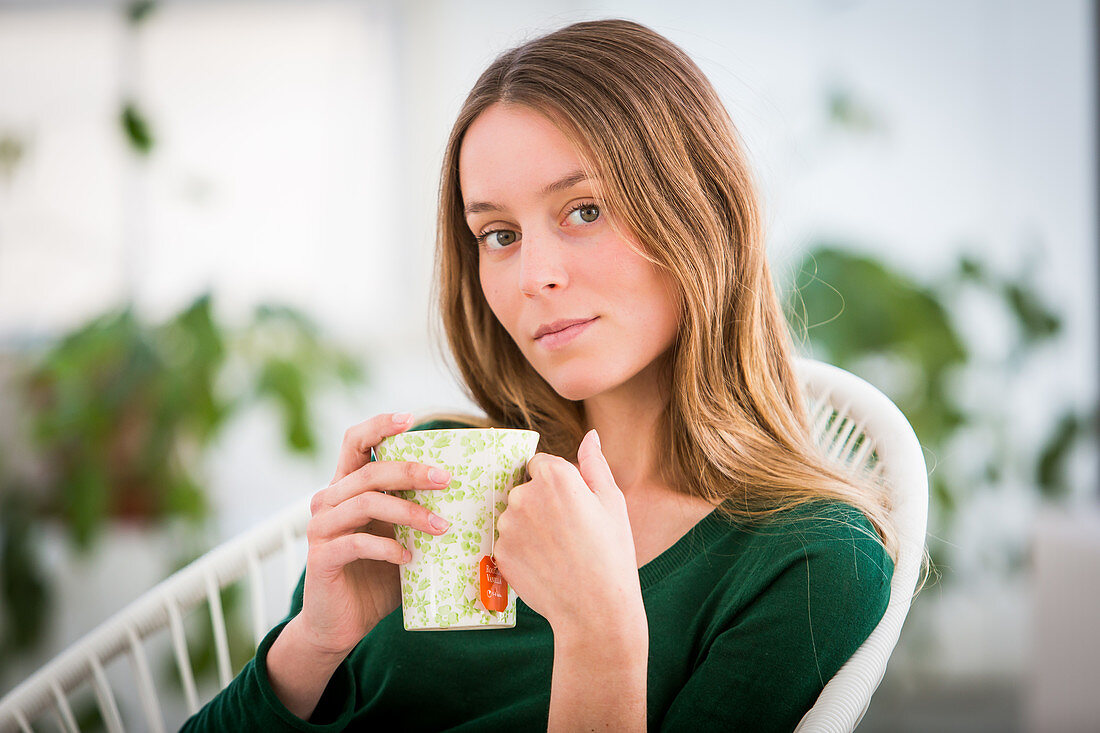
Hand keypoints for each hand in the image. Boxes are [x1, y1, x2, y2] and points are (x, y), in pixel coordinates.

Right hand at [298, 412, 453, 656]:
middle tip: (447, 479)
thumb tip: (474, 496)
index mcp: (347, 487)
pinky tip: (409, 558)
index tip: (411, 419)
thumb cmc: (378, 576)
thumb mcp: (402, 538)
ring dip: (409, 512)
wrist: (340, 624)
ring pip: (366, 502)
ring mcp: (321, 528)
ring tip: (442, 527)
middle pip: (370, 470)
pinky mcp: (321, 558)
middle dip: (411, 470)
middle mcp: (329, 500)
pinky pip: (356, 543)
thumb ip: (419, 514)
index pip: (355, 441)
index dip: (380, 425)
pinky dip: (388, 548)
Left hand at [493, 429, 642, 630]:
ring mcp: (508, 525)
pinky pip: (507, 542)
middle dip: (540, 504)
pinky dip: (521, 551)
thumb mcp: (612, 503)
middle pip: (524, 489)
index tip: (571, 506)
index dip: (557, 484)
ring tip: (557, 552)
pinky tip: (545, 565)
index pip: (540, 464)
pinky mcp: (500, 552)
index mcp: (555, 477)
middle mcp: (525, 495)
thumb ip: (595, 464)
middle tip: (567, 532)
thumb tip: (591, 435)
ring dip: (529, 527)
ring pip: (514, 516)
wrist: (595, 608)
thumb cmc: (611, 553)